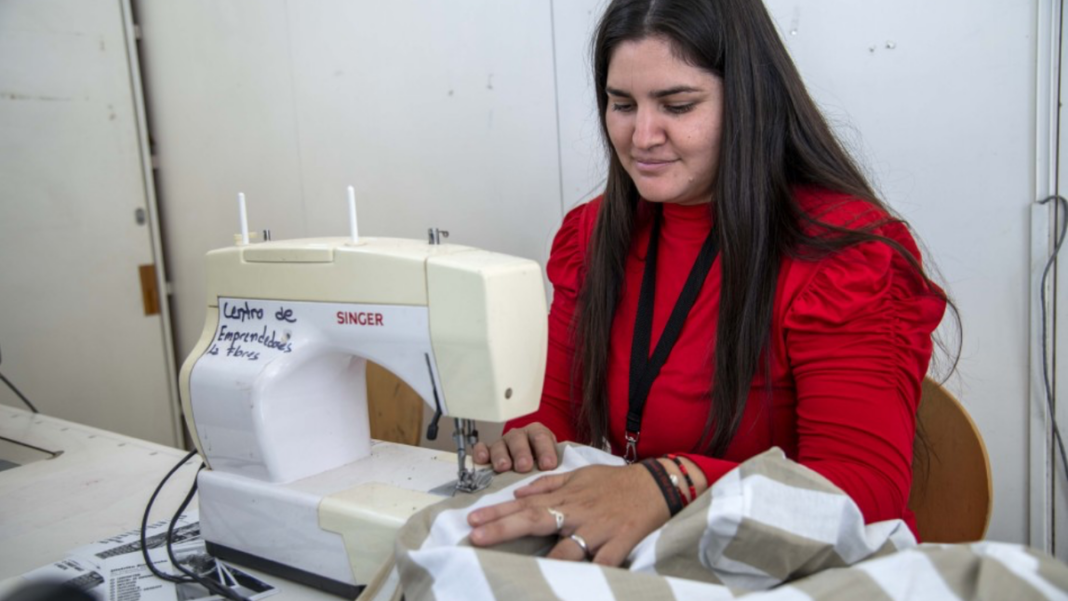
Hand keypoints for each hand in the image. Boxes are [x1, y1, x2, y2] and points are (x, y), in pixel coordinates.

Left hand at [466, 463, 669, 565]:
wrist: (657, 484)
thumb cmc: (615, 482)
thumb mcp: (580, 475)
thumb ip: (549, 485)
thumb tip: (519, 492)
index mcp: (567, 498)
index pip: (525, 505)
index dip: (498, 514)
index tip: (473, 522)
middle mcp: (578, 513)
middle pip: (535, 520)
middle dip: (504, 529)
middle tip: (477, 537)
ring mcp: (599, 529)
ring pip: (568, 550)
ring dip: (546, 562)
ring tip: (523, 575)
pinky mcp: (621, 542)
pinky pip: (603, 564)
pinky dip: (592, 574)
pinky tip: (575, 585)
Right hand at [472, 422, 557, 472]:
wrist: (530, 464)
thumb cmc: (542, 463)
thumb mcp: (552, 461)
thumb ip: (556, 465)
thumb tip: (566, 475)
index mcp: (538, 433)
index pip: (541, 437)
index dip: (545, 450)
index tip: (548, 464)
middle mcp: (519, 436)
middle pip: (519, 440)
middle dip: (521, 453)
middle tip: (524, 466)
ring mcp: (503, 443)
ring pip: (500, 445)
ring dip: (501, 456)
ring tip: (504, 467)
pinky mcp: (488, 451)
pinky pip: (481, 448)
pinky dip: (481, 452)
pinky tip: (482, 460)